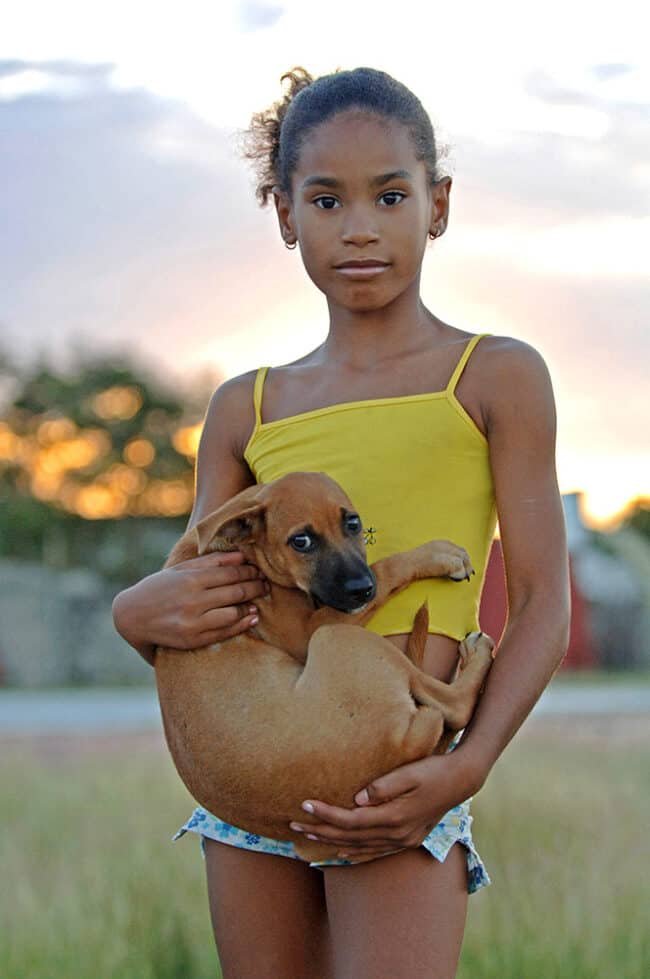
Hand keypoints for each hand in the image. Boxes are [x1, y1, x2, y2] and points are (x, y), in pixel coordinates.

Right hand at [113, 551, 267, 652]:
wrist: (131, 616)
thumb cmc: (159, 587)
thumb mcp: (181, 569)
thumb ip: (211, 561)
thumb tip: (241, 556)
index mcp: (191, 579)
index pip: (231, 573)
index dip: (249, 572)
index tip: (259, 571)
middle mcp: (193, 600)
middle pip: (236, 591)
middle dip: (255, 587)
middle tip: (265, 585)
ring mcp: (193, 622)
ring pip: (233, 612)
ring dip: (250, 606)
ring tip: (258, 601)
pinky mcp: (192, 639)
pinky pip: (224, 632)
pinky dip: (241, 624)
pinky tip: (250, 617)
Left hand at [289, 752, 476, 859]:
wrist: (462, 779)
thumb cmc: (434, 769)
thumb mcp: (410, 772)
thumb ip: (384, 786)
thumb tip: (358, 798)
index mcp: (394, 817)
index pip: (350, 820)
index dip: (325, 815)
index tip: (303, 805)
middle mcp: (396, 834)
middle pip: (350, 838)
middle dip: (320, 832)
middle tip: (293, 826)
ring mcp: (402, 840)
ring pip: (359, 848)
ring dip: (332, 844)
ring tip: (308, 839)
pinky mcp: (407, 839)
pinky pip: (374, 852)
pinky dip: (355, 854)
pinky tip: (341, 854)